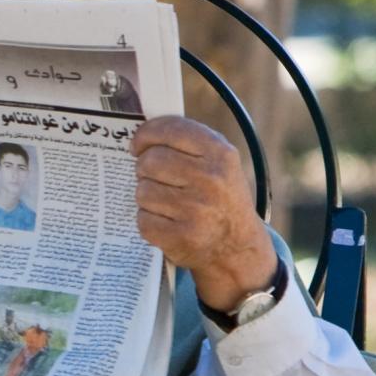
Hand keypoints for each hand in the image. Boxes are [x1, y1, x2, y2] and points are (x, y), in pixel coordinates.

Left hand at [129, 116, 278, 310]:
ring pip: (143, 191)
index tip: (138, 144)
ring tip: (166, 202)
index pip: (171, 130)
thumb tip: (142, 134)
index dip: (147, 134)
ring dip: (147, 197)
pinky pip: (143, 219)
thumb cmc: (220, 196)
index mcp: (221, 154)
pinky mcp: (181, 237)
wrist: (237, 245)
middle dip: (145, 168)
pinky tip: (167, 221)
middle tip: (154, 177)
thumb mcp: (219, 163)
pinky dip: (149, 220)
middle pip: (150, 161)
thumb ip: (188, 143)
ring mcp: (196, 210)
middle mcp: (211, 180)